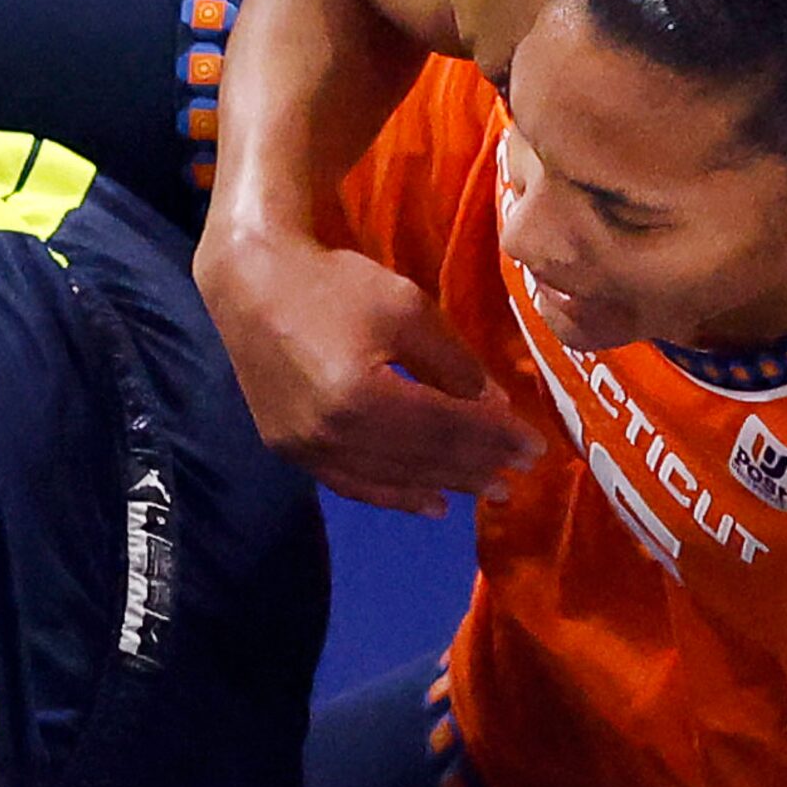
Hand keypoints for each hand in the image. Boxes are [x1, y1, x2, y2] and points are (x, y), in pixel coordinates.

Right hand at [198, 226, 539, 514]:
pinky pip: (352, 484)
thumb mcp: (407, 308)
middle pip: (421, 459)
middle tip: (520, 473)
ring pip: (390, 479)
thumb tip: (493, 405)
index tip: (535, 446)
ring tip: (486, 492)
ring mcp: (306, 449)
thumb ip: (453, 362)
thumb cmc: (333, 284)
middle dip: (477, 465)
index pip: (446, 427)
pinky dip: (395, 496)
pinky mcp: (290, 450)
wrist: (251, 282)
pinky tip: (430, 503)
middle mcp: (332, 435)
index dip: (495, 439)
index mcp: (363, 397)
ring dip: (444, 486)